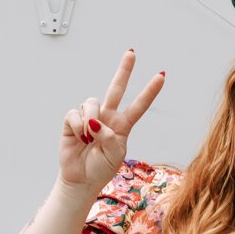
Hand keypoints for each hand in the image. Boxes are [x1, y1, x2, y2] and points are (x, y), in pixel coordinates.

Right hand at [58, 50, 164, 192]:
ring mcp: (90, 118)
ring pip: (93, 102)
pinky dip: (78, 126)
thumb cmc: (101, 168)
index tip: (162, 76)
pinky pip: (75, 114)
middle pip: (117, 89)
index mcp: (123, 125)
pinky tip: (80, 138)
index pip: (139, 105)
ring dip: (92, 119)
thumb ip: (111, 137)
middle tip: (131, 52)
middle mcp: (107, 117)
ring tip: (90, 138)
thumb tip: (95, 122)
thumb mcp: (115, 154)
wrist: (81, 180)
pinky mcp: (72, 121)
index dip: (150, 91)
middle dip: (124, 70)